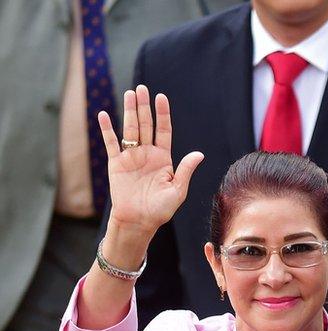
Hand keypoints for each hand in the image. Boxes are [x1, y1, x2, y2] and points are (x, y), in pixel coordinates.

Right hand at [98, 84, 203, 238]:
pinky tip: (104, 114)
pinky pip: (111, 143)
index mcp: (163, 158)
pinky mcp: (116, 163)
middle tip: (141, 88)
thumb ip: (185, 169)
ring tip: (129, 94)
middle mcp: (147, 154)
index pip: (164, 130)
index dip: (163, 114)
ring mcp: (131, 157)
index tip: (161, 97)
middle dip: (144, 106)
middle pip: (146, 125)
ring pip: (130, 129)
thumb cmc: (160, 209)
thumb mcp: (178, 190)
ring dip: (129, 111)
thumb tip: (199, 153)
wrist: (139, 221)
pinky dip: (107, 129)